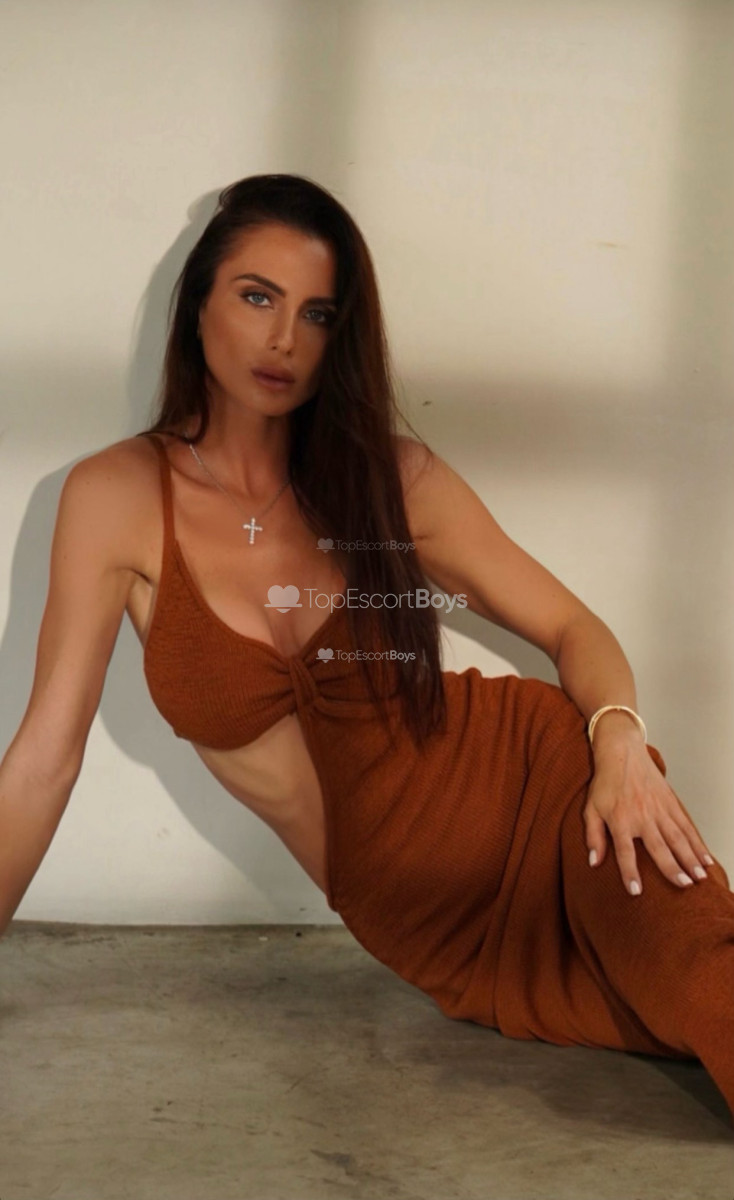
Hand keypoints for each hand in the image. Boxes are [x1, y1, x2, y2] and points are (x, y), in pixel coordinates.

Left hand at [583, 732, 713, 896]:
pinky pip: (686, 825)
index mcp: (619, 819)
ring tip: (699, 876)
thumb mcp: (590, 809)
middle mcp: (641, 816)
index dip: (629, 872)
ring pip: (677, 837)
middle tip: (684, 885)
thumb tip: (593, 862)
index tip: (636, 892)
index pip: (624, 851)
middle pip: (659, 846)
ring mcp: (659, 809)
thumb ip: (593, 836)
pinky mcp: (671, 803)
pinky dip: (697, 842)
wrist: (622, 754)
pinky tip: (705, 857)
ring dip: (690, 857)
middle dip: (672, 867)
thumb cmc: (605, 784)